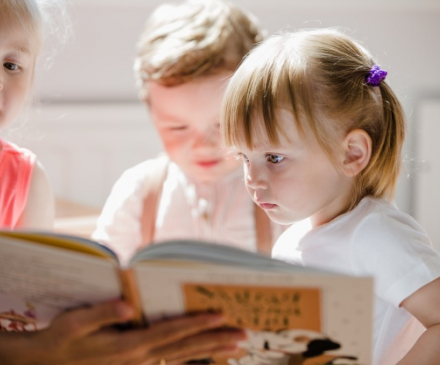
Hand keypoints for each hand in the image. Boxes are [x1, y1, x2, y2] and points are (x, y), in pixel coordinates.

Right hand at [0, 300, 245, 364]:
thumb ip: (101, 313)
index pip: (170, 333)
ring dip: (211, 352)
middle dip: (214, 340)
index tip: (219, 316)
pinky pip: (172, 363)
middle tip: (241, 335)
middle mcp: (140, 358)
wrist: (51, 363)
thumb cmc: (63, 339)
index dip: (195, 324)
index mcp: (128, 345)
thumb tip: (127, 304)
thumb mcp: (75, 323)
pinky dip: (193, 359)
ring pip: (183, 358)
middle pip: (184, 348)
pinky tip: (208, 357)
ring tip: (236, 348)